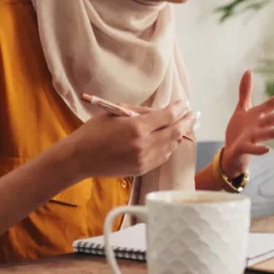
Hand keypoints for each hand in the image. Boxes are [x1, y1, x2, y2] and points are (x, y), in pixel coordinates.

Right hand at [61, 101, 194, 179]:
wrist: (80, 158)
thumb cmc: (94, 131)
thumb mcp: (116, 112)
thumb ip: (140, 112)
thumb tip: (160, 112)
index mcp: (137, 127)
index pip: (167, 116)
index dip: (179, 109)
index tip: (185, 103)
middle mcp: (144, 144)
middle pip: (175, 132)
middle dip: (186, 122)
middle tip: (193, 115)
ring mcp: (144, 159)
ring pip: (171, 146)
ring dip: (179, 135)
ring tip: (184, 127)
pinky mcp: (142, 169)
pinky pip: (162, 158)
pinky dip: (169, 148)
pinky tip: (170, 141)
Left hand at [221, 70, 273, 178]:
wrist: (232, 152)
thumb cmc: (240, 130)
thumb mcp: (242, 109)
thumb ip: (245, 91)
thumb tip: (249, 70)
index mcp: (258, 115)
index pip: (272, 104)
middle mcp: (258, 126)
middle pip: (271, 120)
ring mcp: (251, 138)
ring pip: (264, 134)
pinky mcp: (243, 148)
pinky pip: (251, 148)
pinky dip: (258, 149)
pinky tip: (267, 150)